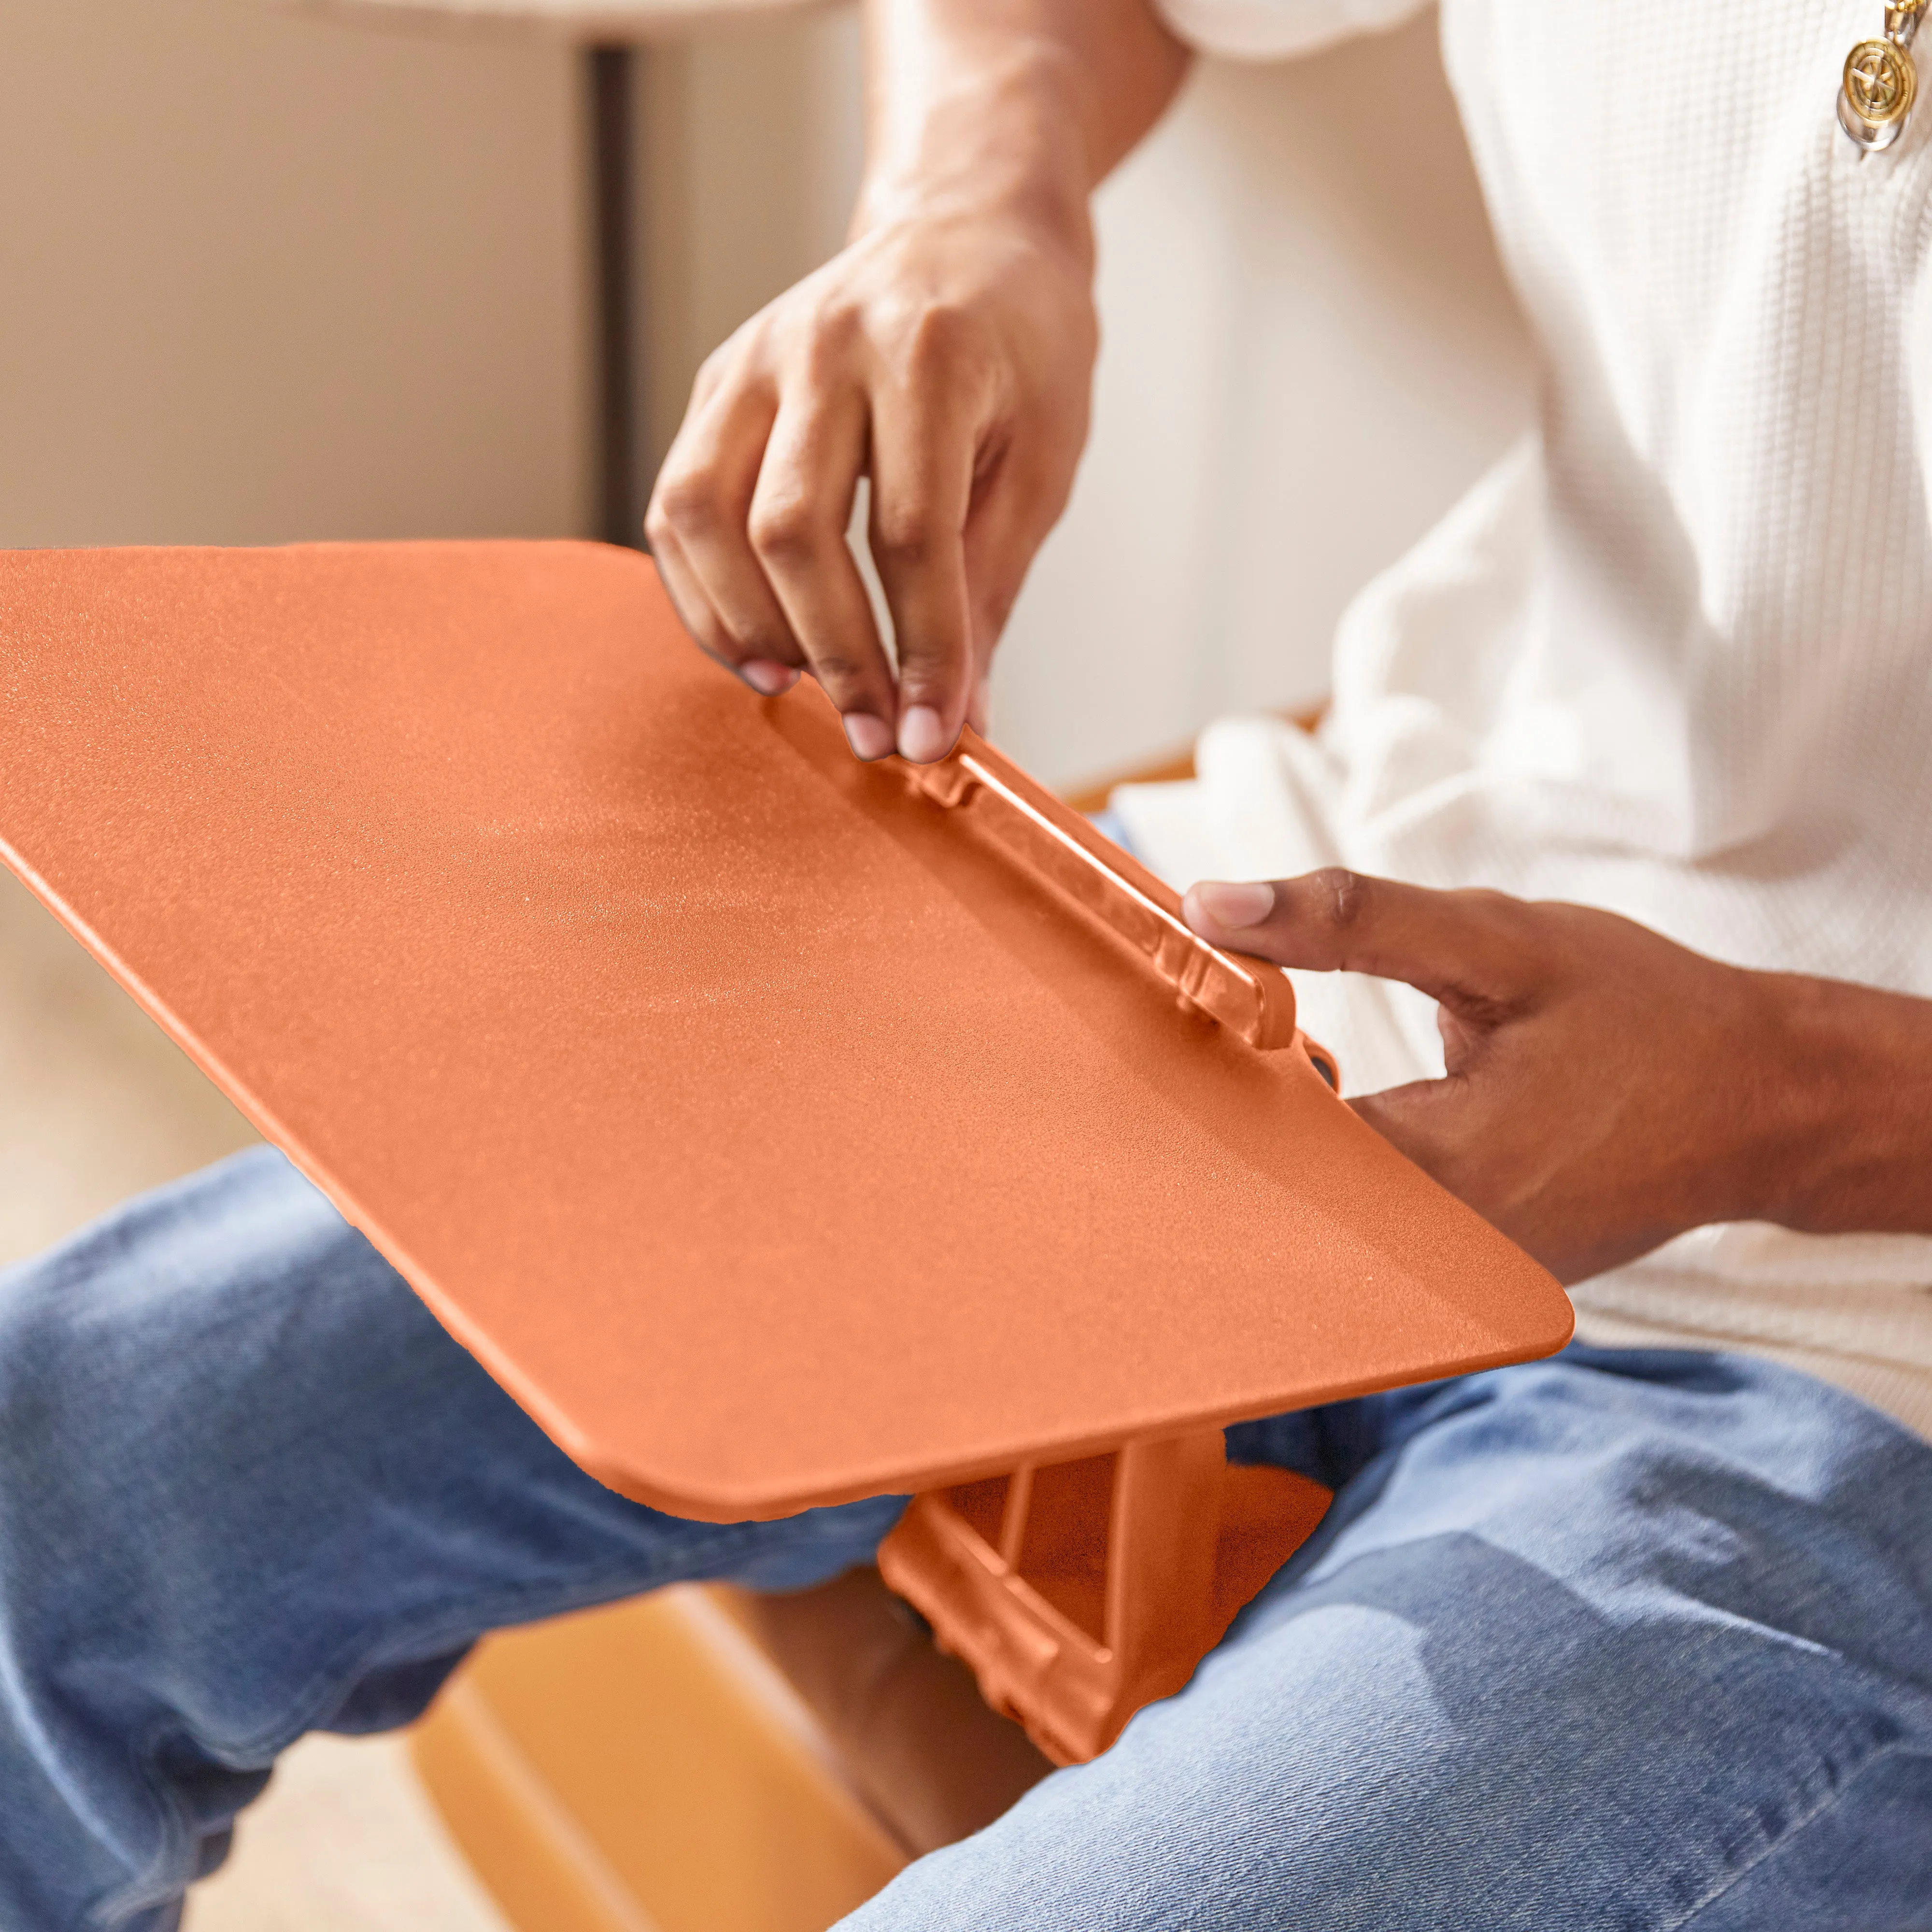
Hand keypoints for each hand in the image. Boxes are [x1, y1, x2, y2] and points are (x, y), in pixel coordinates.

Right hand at [647, 202, 1093, 763]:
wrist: (967, 229)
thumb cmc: (1022, 346)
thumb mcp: (1043, 461)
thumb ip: (988, 587)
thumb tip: (957, 715)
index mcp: (930, 355)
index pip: (911, 535)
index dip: (920, 650)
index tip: (930, 735)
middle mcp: (826, 347)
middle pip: (793, 530)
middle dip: (834, 654)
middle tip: (872, 733)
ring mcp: (755, 360)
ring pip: (704, 515)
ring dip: (748, 627)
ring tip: (802, 691)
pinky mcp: (717, 383)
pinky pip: (677, 505)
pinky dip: (704, 594)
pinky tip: (757, 648)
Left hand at [1183, 869, 1931, 1282]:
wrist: (1769, 1101)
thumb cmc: (1646, 1013)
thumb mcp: (1501, 942)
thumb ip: (1350, 921)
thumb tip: (1210, 907)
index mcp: (1440, 1167)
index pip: (1265, 1140)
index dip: (1222, 1075)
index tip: (1205, 1023)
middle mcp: (1446, 1248)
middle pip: (1288, 1190)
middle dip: (1247, 1117)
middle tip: (1227, 1050)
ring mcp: (1469, 1275)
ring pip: (1335, 1218)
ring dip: (1300, 1148)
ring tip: (1291, 1077)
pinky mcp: (1487, 1273)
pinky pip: (1389, 1232)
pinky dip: (1359, 1174)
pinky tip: (1357, 1121)